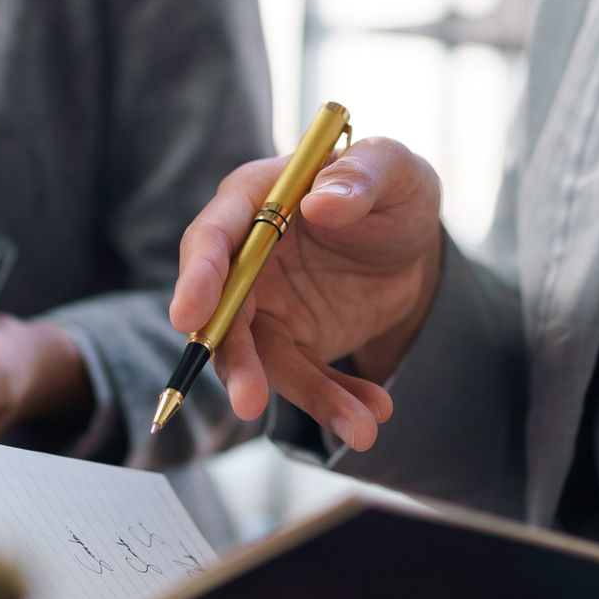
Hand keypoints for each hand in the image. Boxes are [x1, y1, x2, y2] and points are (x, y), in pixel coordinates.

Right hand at [171, 138, 444, 448]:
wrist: (409, 245)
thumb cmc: (391, 190)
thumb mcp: (395, 170)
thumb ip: (362, 176)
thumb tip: (321, 204)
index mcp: (253, 200)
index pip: (212, 238)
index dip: (197, 277)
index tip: (189, 317)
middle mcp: (244, 257)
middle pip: (221, 313)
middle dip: (236, 361)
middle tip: (249, 402)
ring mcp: (262, 305)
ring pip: (262, 359)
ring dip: (306, 395)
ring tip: (359, 428)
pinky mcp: (288, 341)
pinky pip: (302, 378)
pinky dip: (334, 400)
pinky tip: (370, 411)